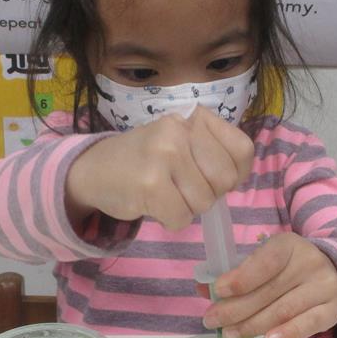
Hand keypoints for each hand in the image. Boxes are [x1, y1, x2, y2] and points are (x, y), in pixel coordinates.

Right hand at [66, 107, 252, 230]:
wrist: (94, 169)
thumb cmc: (145, 159)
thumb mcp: (181, 142)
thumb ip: (212, 152)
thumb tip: (236, 179)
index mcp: (193, 117)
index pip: (242, 150)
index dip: (235, 174)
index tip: (214, 178)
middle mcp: (180, 129)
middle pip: (225, 179)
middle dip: (209, 194)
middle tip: (184, 190)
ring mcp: (164, 154)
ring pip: (204, 201)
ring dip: (187, 208)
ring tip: (166, 194)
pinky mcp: (150, 183)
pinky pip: (181, 217)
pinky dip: (171, 220)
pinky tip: (154, 205)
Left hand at [202, 232, 336, 337]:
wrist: (335, 277)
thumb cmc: (288, 269)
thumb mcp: (265, 262)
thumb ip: (237, 274)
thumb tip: (204, 289)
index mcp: (289, 245)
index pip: (266, 261)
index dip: (241, 278)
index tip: (218, 291)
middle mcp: (309, 263)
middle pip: (269, 290)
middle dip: (236, 308)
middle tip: (212, 320)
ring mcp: (324, 287)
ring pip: (284, 310)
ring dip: (253, 325)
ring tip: (229, 334)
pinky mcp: (332, 310)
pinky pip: (309, 324)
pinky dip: (288, 334)